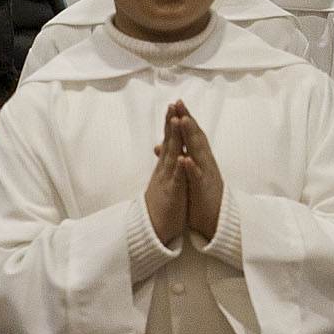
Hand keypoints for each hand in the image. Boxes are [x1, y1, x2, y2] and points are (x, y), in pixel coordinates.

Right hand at [145, 104, 187, 245]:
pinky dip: (180, 168)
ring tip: (176, 121)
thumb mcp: (161, 181)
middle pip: (168, 143)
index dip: (171, 124)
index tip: (174, 106)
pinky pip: (177, 180)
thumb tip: (160, 150)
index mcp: (165, 167)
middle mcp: (164, 170)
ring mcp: (167, 180)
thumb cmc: (159, 205)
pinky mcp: (172, 193)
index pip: (169, 141)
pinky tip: (182, 157)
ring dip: (174, 139)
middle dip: (170, 123)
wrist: (151, 229)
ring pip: (171, 156)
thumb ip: (162, 165)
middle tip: (172, 105)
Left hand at [171, 100, 224, 242]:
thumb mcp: (187, 174)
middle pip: (196, 137)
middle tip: (179, 103)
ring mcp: (205, 174)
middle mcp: (204, 162)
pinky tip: (185, 159)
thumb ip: (177, 157)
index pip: (191, 135)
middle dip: (188, 120)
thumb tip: (159, 145)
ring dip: (191, 136)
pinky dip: (192, 168)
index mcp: (199, 158)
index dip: (184, 118)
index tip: (176, 103)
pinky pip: (197, 177)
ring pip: (198, 152)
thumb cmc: (200, 195)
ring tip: (183, 121)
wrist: (214, 220)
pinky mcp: (203, 189)